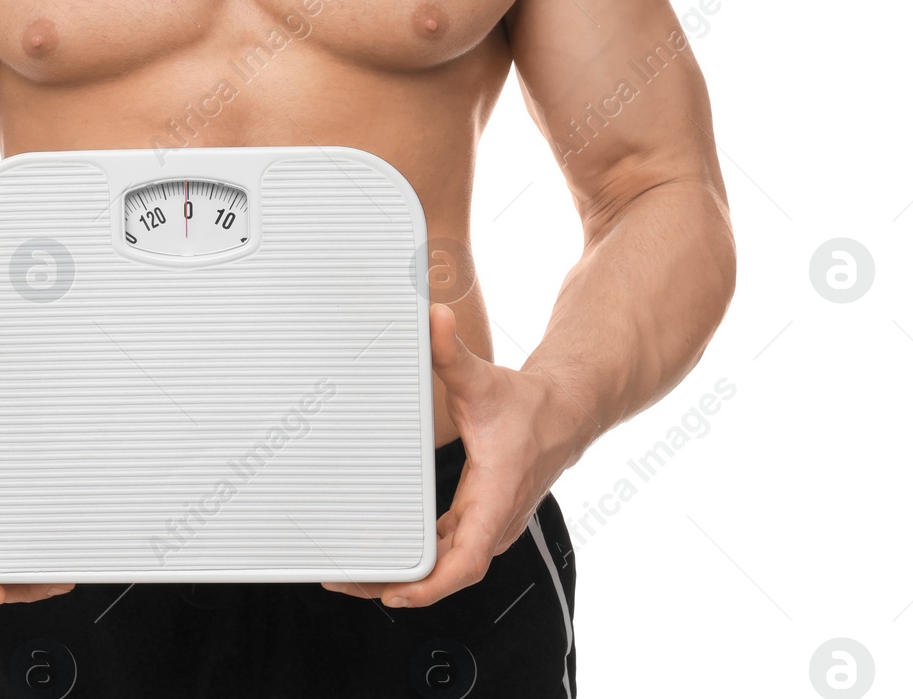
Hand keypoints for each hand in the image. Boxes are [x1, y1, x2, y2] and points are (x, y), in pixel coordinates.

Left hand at [322, 303, 584, 607]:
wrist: (566, 412)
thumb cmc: (529, 405)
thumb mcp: (484, 379)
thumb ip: (452, 351)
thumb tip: (433, 317)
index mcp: (495, 497)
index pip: (465, 560)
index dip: (430, 585)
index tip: (395, 593)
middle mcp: (493, 520)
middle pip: (445, 574)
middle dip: (396, 585)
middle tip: (346, 583)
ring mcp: (487, 523)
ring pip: (445, 567)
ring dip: (404, 577)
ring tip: (355, 578)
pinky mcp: (480, 517)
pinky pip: (447, 552)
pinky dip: (419, 561)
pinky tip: (388, 557)